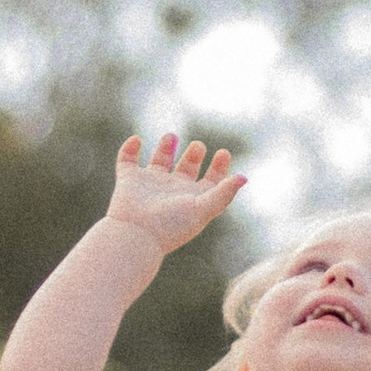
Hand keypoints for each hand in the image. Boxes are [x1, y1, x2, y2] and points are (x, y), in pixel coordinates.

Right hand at [103, 132, 246, 260]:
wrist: (137, 235)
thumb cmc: (172, 225)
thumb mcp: (203, 208)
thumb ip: (224, 193)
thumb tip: (244, 177)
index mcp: (192, 199)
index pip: (210, 181)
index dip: (219, 168)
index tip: (224, 153)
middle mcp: (172, 191)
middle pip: (186, 170)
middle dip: (193, 155)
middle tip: (198, 146)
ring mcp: (149, 185)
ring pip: (159, 163)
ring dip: (164, 148)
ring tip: (171, 136)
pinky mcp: (128, 181)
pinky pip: (127, 161)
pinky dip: (129, 149)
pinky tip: (137, 140)